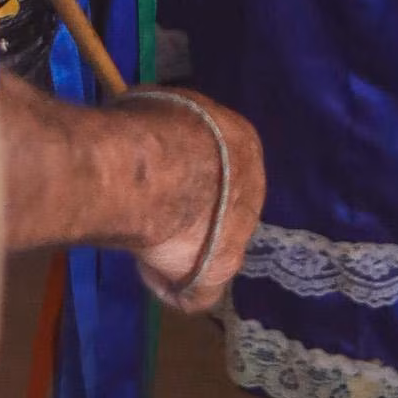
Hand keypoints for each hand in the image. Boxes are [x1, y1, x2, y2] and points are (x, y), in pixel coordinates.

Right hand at [130, 88, 264, 310]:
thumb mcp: (158, 105)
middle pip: (222, 207)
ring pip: (212, 249)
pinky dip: (171, 286)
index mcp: (243, 143)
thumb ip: (164, 126)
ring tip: (144, 241)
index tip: (161, 177)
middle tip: (153, 210)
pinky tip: (147, 271)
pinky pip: (197, 292)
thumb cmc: (151, 128)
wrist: (153, 170)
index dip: (189, 172)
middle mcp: (253, 189)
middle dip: (190, 212)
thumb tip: (146, 128)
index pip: (222, 164)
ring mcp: (240, 235)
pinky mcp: (220, 273)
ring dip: (182, 248)